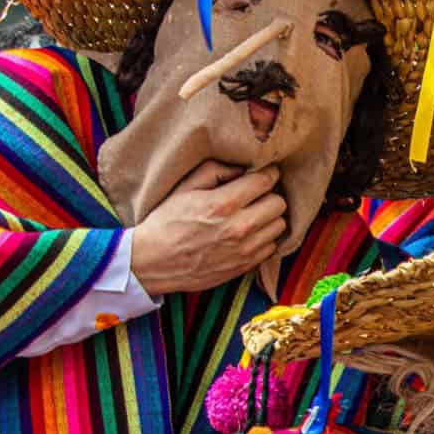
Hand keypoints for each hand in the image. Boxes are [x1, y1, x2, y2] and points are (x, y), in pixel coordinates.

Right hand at [130, 161, 284, 294]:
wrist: (154, 262)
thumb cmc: (167, 221)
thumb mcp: (184, 188)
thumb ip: (215, 170)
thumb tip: (242, 168)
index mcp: (222, 204)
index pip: (265, 182)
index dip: (267, 174)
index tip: (263, 174)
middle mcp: (239, 227)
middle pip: (279, 203)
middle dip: (269, 196)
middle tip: (256, 196)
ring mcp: (245, 249)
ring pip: (280, 225)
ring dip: (269, 218)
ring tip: (252, 215)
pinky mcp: (246, 265)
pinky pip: (272, 246)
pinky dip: (264, 238)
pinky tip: (248, 234)